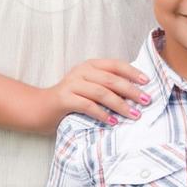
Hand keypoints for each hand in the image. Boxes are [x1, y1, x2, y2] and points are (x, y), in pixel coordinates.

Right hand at [35, 58, 152, 131]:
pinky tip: (112, 122)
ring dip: (120, 104)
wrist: (39, 108)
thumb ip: (106, 87)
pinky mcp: (64, 98)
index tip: (147, 82)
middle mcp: (81, 72)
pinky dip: (102, 114)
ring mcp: (72, 84)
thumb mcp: (88, 88)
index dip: (132, 72)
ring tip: (134, 115)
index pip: (115, 64)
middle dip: (131, 90)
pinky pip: (87, 105)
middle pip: (111, 79)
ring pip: (101, 92)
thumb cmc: (69, 100)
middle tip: (146, 101)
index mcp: (90, 66)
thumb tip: (134, 95)